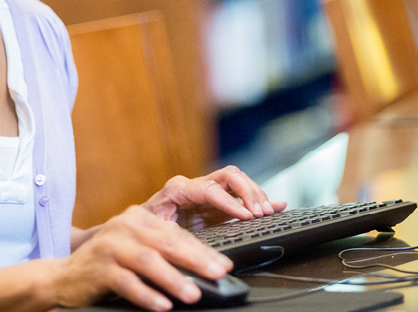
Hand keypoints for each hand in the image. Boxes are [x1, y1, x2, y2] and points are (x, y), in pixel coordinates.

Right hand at [51, 205, 232, 310]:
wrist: (64, 276)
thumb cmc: (107, 263)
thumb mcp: (136, 250)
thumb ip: (163, 252)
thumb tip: (204, 267)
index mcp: (138, 218)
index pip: (176, 233)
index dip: (203, 250)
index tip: (224, 265)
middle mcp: (124, 227)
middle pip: (166, 243)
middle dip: (196, 260)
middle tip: (217, 274)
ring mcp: (110, 246)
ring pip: (148, 261)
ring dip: (173, 279)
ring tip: (193, 294)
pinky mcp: (99, 268)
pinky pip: (126, 283)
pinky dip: (146, 295)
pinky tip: (162, 305)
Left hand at [143, 165, 287, 230]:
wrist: (140, 230)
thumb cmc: (145, 229)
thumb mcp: (155, 232)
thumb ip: (172, 232)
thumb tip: (189, 240)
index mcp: (179, 189)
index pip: (210, 189)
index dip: (230, 202)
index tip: (246, 215)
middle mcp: (196, 186)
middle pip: (229, 176)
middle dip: (248, 192)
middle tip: (260, 212)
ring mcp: (208, 193)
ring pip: (239, 182)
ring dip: (256, 195)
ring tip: (268, 212)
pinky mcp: (218, 204)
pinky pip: (242, 197)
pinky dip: (261, 199)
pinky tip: (277, 205)